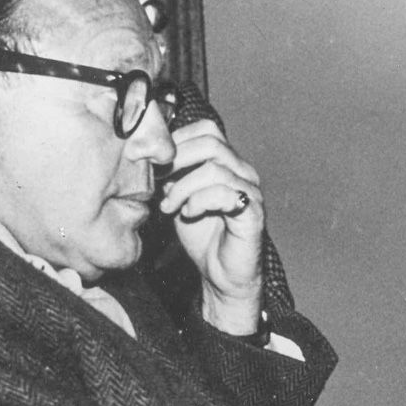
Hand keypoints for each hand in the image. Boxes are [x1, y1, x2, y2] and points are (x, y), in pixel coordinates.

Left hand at [162, 119, 266, 332]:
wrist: (222, 276)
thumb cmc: (203, 238)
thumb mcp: (179, 199)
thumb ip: (172, 176)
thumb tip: (152, 156)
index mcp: (229, 164)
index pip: (206, 130)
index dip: (177, 141)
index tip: (155, 164)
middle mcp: (244, 172)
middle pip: (211, 141)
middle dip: (177, 160)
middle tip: (159, 181)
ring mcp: (251, 191)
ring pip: (215, 168)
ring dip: (183, 186)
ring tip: (170, 206)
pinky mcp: (254, 213)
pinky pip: (225, 194)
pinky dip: (199, 201)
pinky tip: (188, 214)